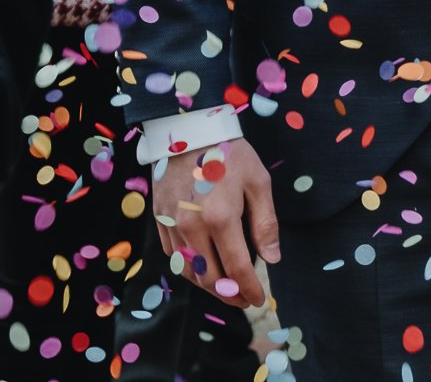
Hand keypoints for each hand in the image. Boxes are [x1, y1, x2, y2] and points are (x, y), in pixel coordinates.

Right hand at [151, 138, 279, 307]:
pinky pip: (173, 258)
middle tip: (244, 300)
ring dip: (208, 287)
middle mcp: (192, 228)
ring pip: (189, 272)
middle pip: (210, 279)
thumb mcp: (257, 182)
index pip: (237, 269)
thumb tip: (271, 258)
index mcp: (221, 218)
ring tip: (227, 290)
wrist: (187, 130)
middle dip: (229, 295)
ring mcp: (172, 227)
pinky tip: (203, 270)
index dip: (249, 289)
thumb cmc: (227, 153)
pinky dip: (189, 271)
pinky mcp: (159, 222)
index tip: (259, 299)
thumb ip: (265, 222)